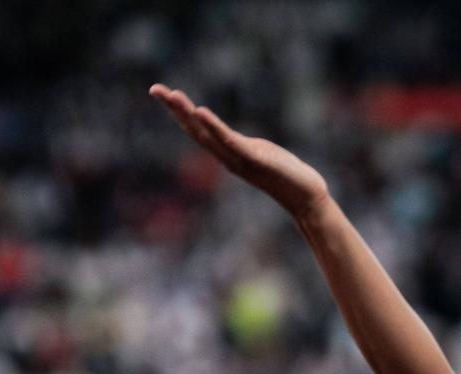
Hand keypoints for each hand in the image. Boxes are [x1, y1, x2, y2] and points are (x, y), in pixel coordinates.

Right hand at [149, 84, 330, 219]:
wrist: (306, 198)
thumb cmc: (287, 176)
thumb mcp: (259, 155)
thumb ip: (243, 147)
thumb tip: (231, 140)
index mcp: (229, 153)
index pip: (199, 130)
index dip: (180, 113)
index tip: (162, 93)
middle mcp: (228, 157)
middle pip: (195, 130)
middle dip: (175, 110)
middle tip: (155, 89)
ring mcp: (239, 159)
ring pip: (207, 135)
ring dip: (188, 115)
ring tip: (172, 95)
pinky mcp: (255, 159)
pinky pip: (230, 141)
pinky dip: (214, 127)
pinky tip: (200, 112)